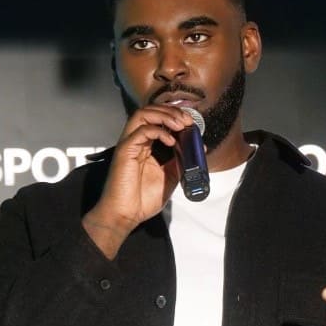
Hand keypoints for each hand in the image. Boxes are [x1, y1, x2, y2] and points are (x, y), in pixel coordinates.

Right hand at [82, 105, 193, 257]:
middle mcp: (136, 141)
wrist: (127, 215)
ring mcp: (129, 144)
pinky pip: (141, 131)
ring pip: (143, 114)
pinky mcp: (125, 150)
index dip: (176, 116)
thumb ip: (181, 161)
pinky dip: (159, 131)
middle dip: (172, 111)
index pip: (158, 119)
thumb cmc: (143, 199)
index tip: (191, 123)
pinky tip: (171, 141)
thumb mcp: (170, 176)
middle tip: (187, 121)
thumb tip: (199, 148)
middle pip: (150, 111)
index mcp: (146, 145)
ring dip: (165, 115)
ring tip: (180, 125)